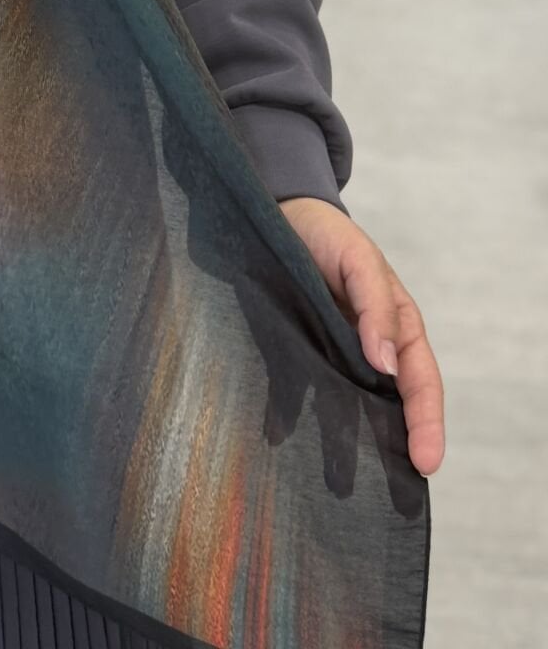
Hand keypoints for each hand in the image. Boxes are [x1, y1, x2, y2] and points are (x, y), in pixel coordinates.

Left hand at [279, 196, 444, 475]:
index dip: (426, 424)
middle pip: (386, 406)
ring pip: (344, 405)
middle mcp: (367, 349)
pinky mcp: (294, 349)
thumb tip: (386, 365)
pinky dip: (290, 414)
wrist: (278, 213)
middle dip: (389, 448)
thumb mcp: (359, 259)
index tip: (425, 463)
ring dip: (341, 441)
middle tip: (390, 492)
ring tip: (335, 482)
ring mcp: (331, 352)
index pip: (420, 384)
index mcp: (398, 329)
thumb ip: (376, 307)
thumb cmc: (329, 235)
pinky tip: (279, 434)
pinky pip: (296, 389)